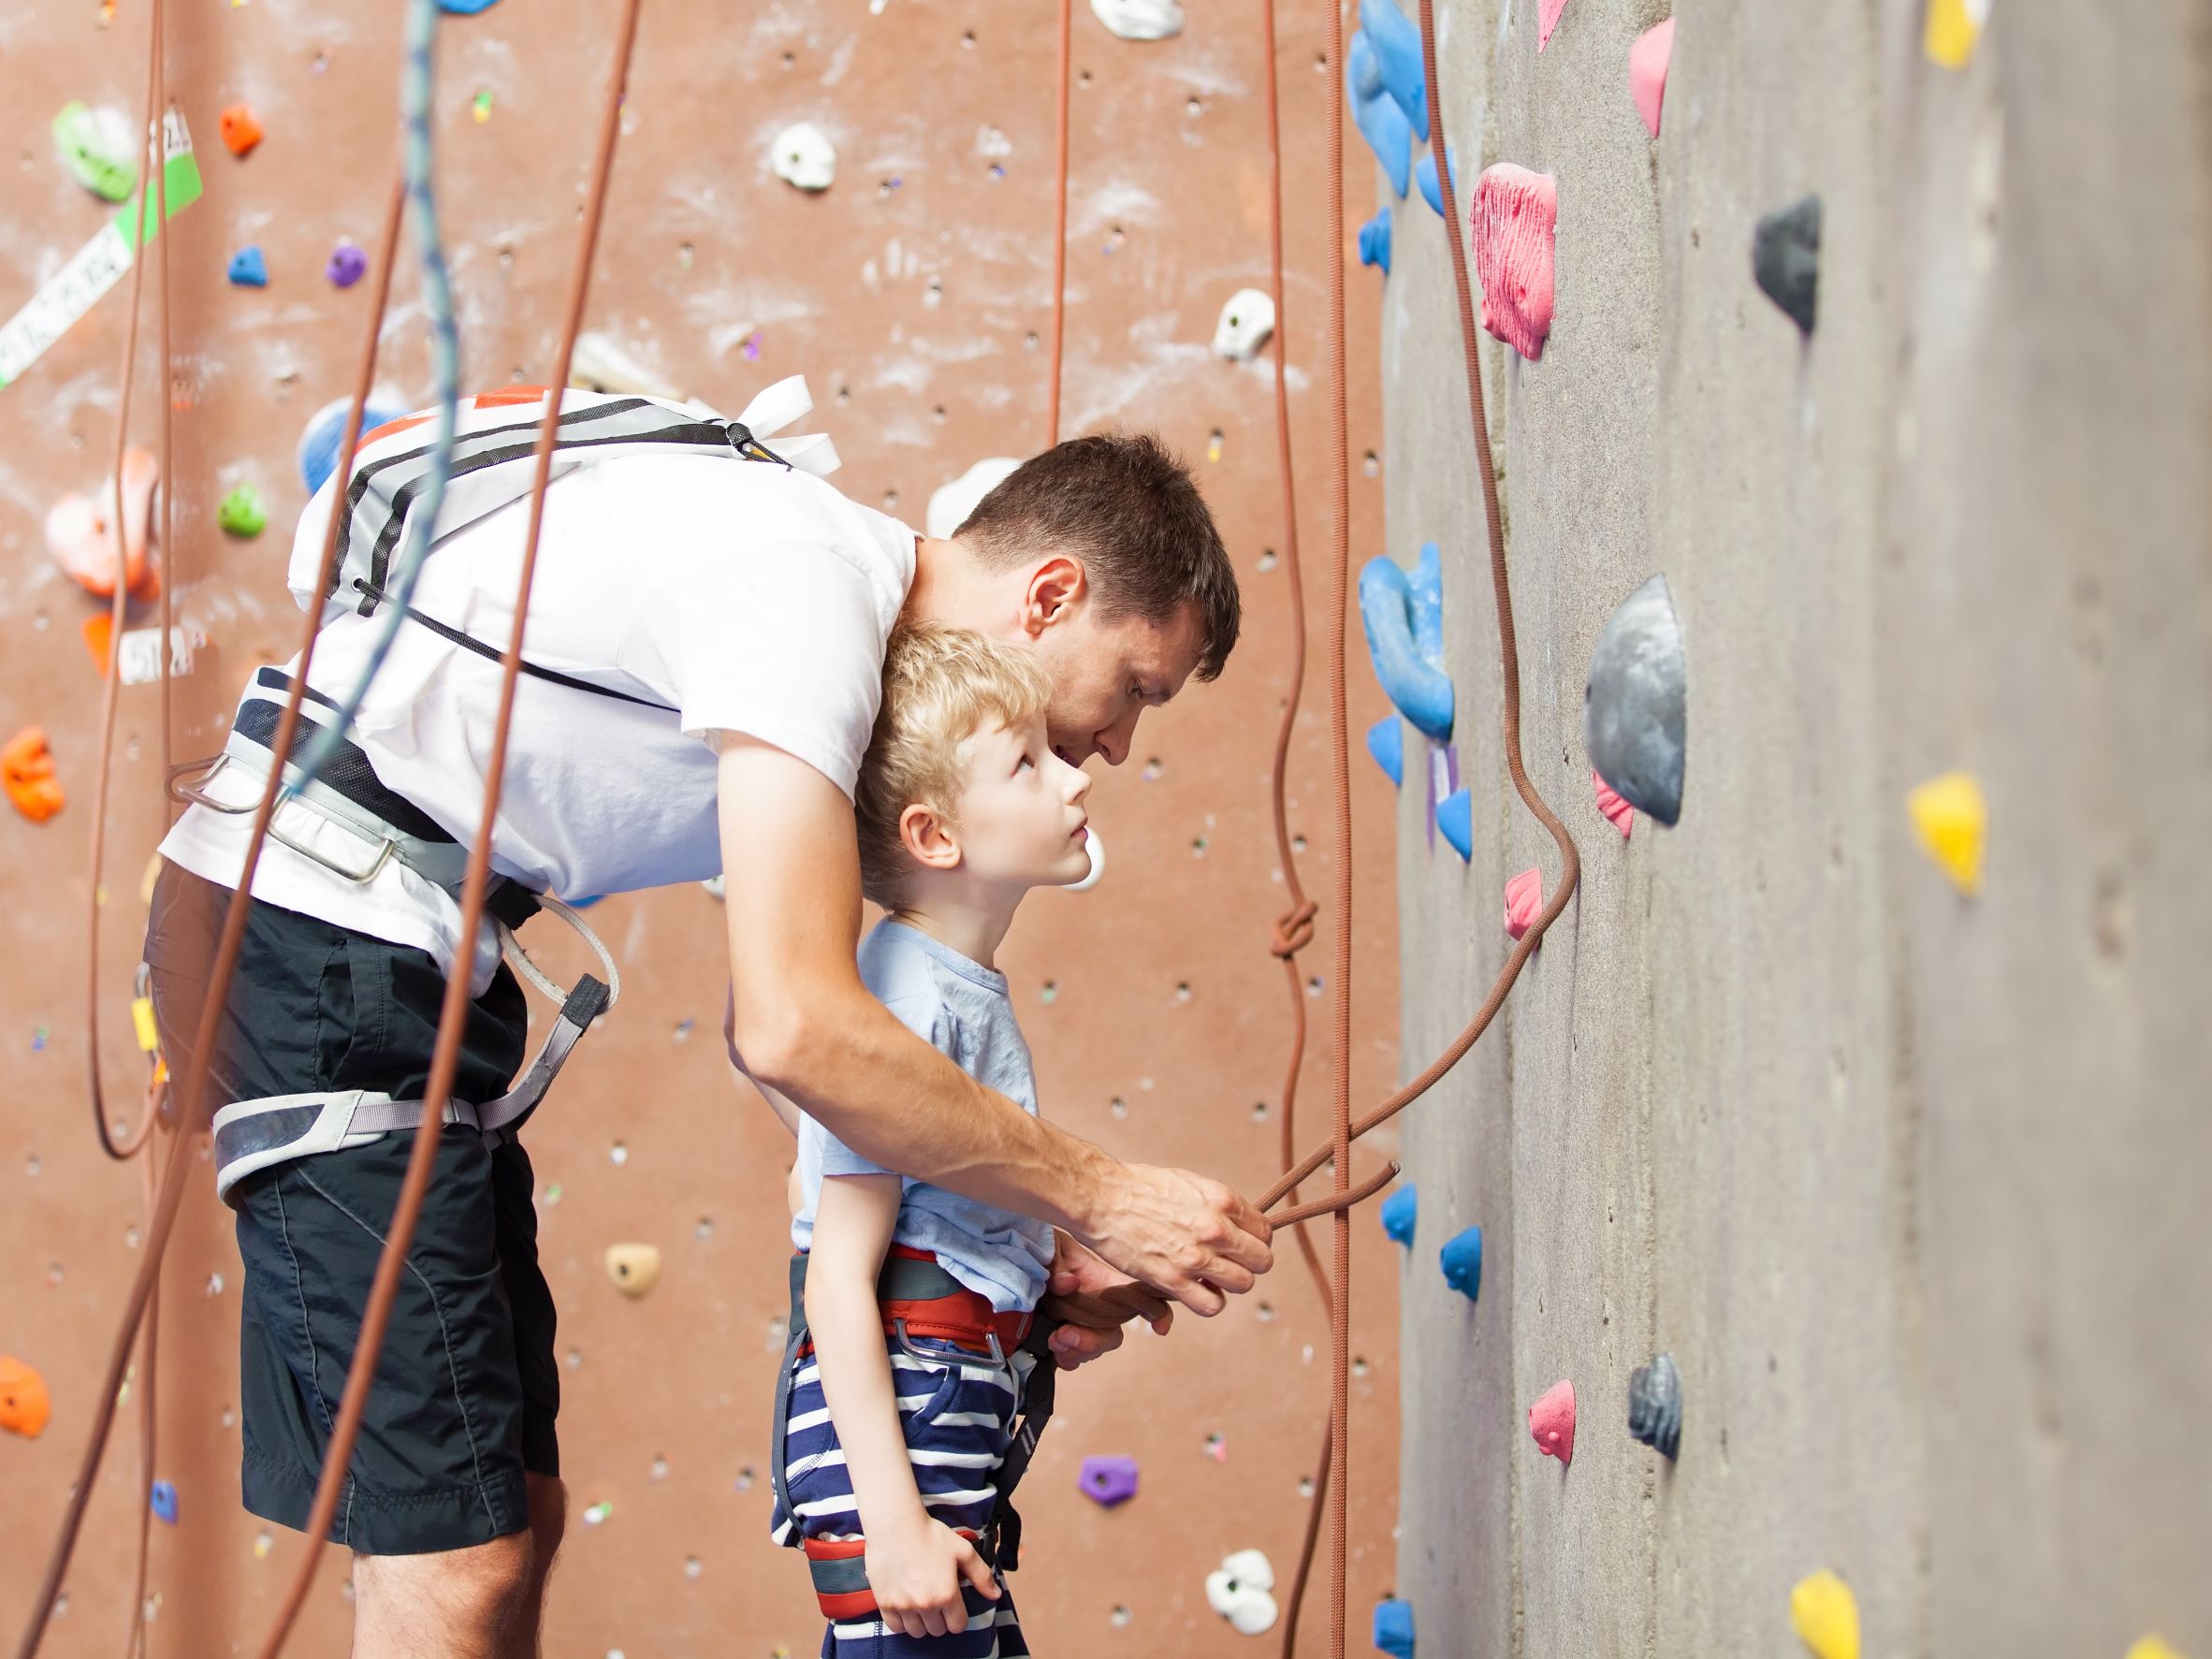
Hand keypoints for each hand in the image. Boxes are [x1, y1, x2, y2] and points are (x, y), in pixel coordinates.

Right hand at [863, 1511, 998, 1637]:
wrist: (896, 1525)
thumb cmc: (930, 1534)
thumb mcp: (963, 1551)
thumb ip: (981, 1575)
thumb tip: (995, 1594)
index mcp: (947, 1594)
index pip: (957, 1626)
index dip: (958, 1617)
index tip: (953, 1607)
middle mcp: (926, 1604)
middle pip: (937, 1630)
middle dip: (940, 1619)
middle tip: (936, 1601)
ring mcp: (904, 1606)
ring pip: (917, 1631)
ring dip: (921, 1622)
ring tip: (921, 1604)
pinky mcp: (885, 1603)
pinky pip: (895, 1627)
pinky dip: (902, 1622)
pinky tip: (905, 1606)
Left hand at [1038, 1233, 1172, 1369]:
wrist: (1005, 1261)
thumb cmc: (1037, 1244)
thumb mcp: (1049, 1244)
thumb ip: (1058, 1263)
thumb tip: (1069, 1284)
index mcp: (1100, 1280)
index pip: (1139, 1296)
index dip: (1157, 1311)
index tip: (1159, 1327)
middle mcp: (1093, 1306)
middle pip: (1112, 1333)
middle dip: (1095, 1341)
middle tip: (1068, 1335)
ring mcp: (1076, 1324)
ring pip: (1092, 1349)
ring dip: (1078, 1350)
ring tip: (1056, 1339)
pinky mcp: (1055, 1338)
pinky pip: (1070, 1358)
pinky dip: (1064, 1358)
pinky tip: (1051, 1348)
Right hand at [1080, 1162, 1272, 1316]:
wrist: (1102, 1198)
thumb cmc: (1141, 1187)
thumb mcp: (1189, 1183)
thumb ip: (1217, 1205)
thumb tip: (1237, 1225)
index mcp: (1222, 1200)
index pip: (1264, 1231)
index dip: (1254, 1241)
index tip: (1240, 1244)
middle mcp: (1215, 1228)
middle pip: (1261, 1261)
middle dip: (1248, 1264)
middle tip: (1228, 1262)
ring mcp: (1195, 1256)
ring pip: (1243, 1284)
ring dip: (1230, 1283)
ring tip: (1211, 1276)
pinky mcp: (1173, 1280)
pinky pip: (1212, 1305)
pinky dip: (1209, 1302)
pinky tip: (1196, 1290)